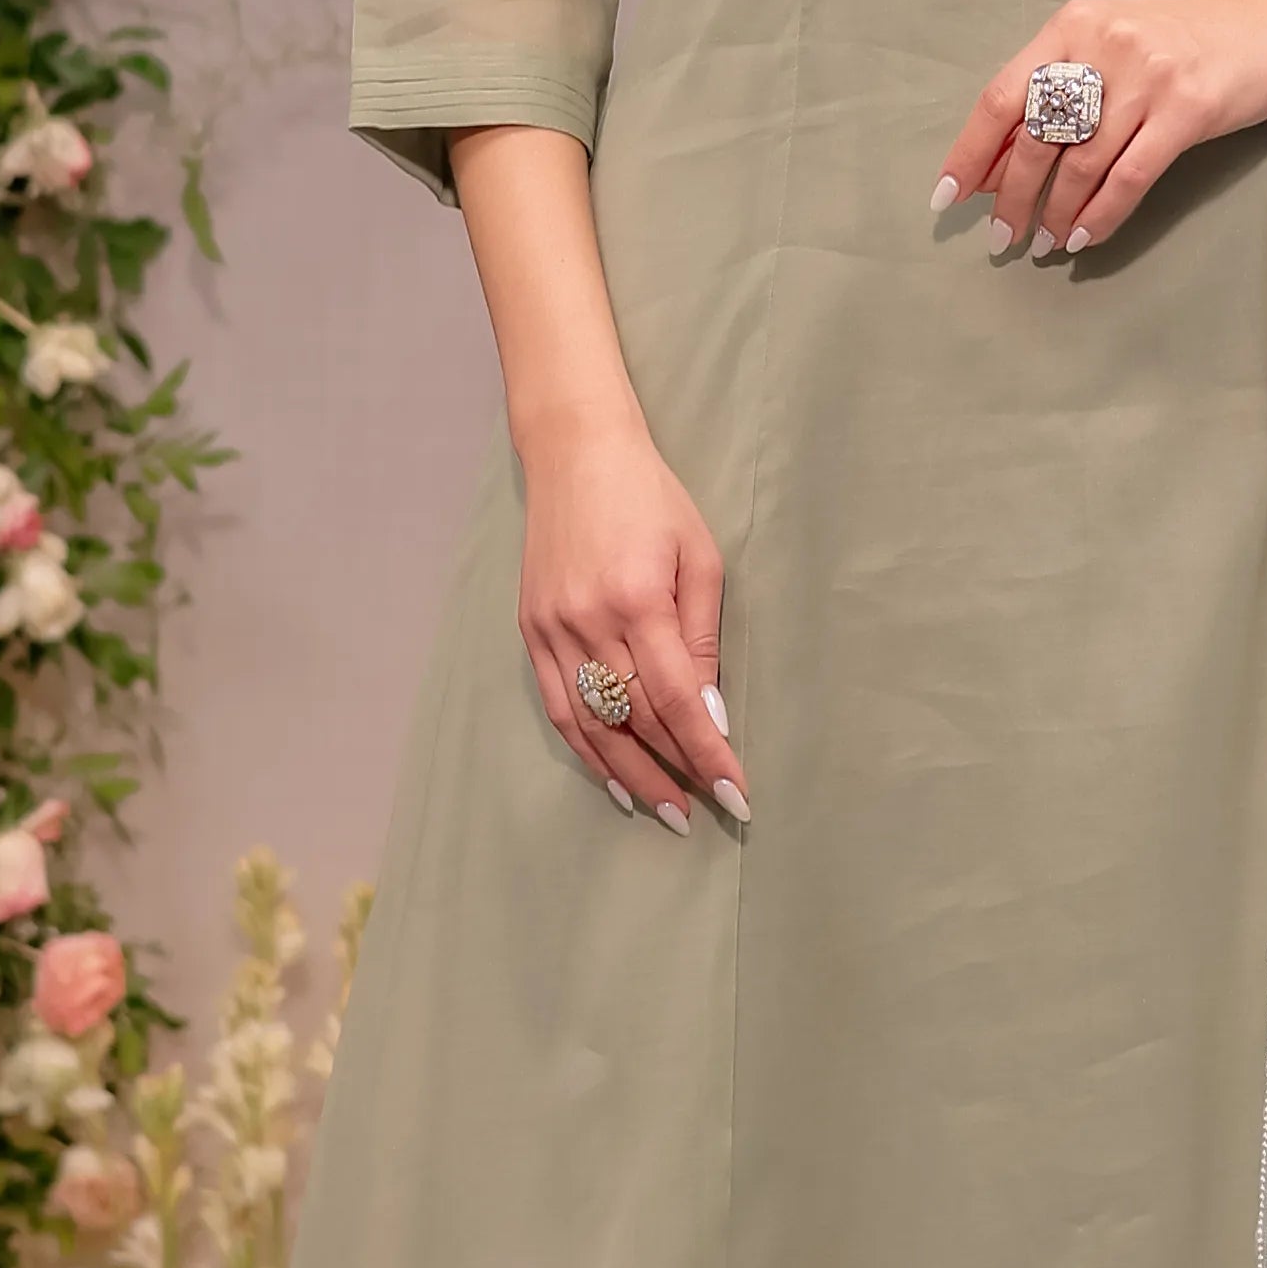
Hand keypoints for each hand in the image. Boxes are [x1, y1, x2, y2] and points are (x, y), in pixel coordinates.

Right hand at [515, 411, 749, 831]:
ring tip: (664, 809)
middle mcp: (588, 621)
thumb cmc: (652, 499)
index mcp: (637, 600)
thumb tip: (710, 712)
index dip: (707, 753)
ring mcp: (551, 629)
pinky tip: (612, 774)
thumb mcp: (700, 556)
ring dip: (629, 773)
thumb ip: (704, 637)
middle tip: (706, 813)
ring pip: (591, 724)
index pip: (678, 699)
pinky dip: (586, 747)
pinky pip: (559, 706)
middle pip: (635, 718)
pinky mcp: (530, 630)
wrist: (576, 454)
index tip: (736, 794)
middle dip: (675, 771)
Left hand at [940, 0, 1266, 262]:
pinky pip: (1130, 177)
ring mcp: (1147, 77)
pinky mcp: (1187, 110)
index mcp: (1071, 26)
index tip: (949, 196)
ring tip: (1044, 242)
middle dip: (1012, 197)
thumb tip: (999, 165)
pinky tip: (1085, 235)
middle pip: (1037, 136)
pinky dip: (1101, 214)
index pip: (1002, 96)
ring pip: (1082, 162)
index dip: (971, 151)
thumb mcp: (1110, 49)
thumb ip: (1058, 95)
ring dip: (1056, 212)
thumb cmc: (1179, 43)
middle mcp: (1103, 45)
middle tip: (1001, 238)